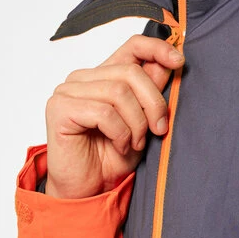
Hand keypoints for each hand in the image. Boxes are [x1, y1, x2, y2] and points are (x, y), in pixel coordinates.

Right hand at [45, 35, 184, 198]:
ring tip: (135, 143)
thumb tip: (174, 61)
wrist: (90, 191)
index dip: (158, 48)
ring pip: (119, 92)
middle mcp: (83, 78)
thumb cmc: (113, 157)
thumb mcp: (144, 121)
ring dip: (136, 123)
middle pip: (131, 72)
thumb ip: (152, 91)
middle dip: (153, 103)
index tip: (179, 61)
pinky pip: (104, 112)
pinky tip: (119, 146)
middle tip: (159, 129)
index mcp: (104, 75)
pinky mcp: (59, 108)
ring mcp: (68, 91)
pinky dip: (120, 133)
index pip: (132, 45)